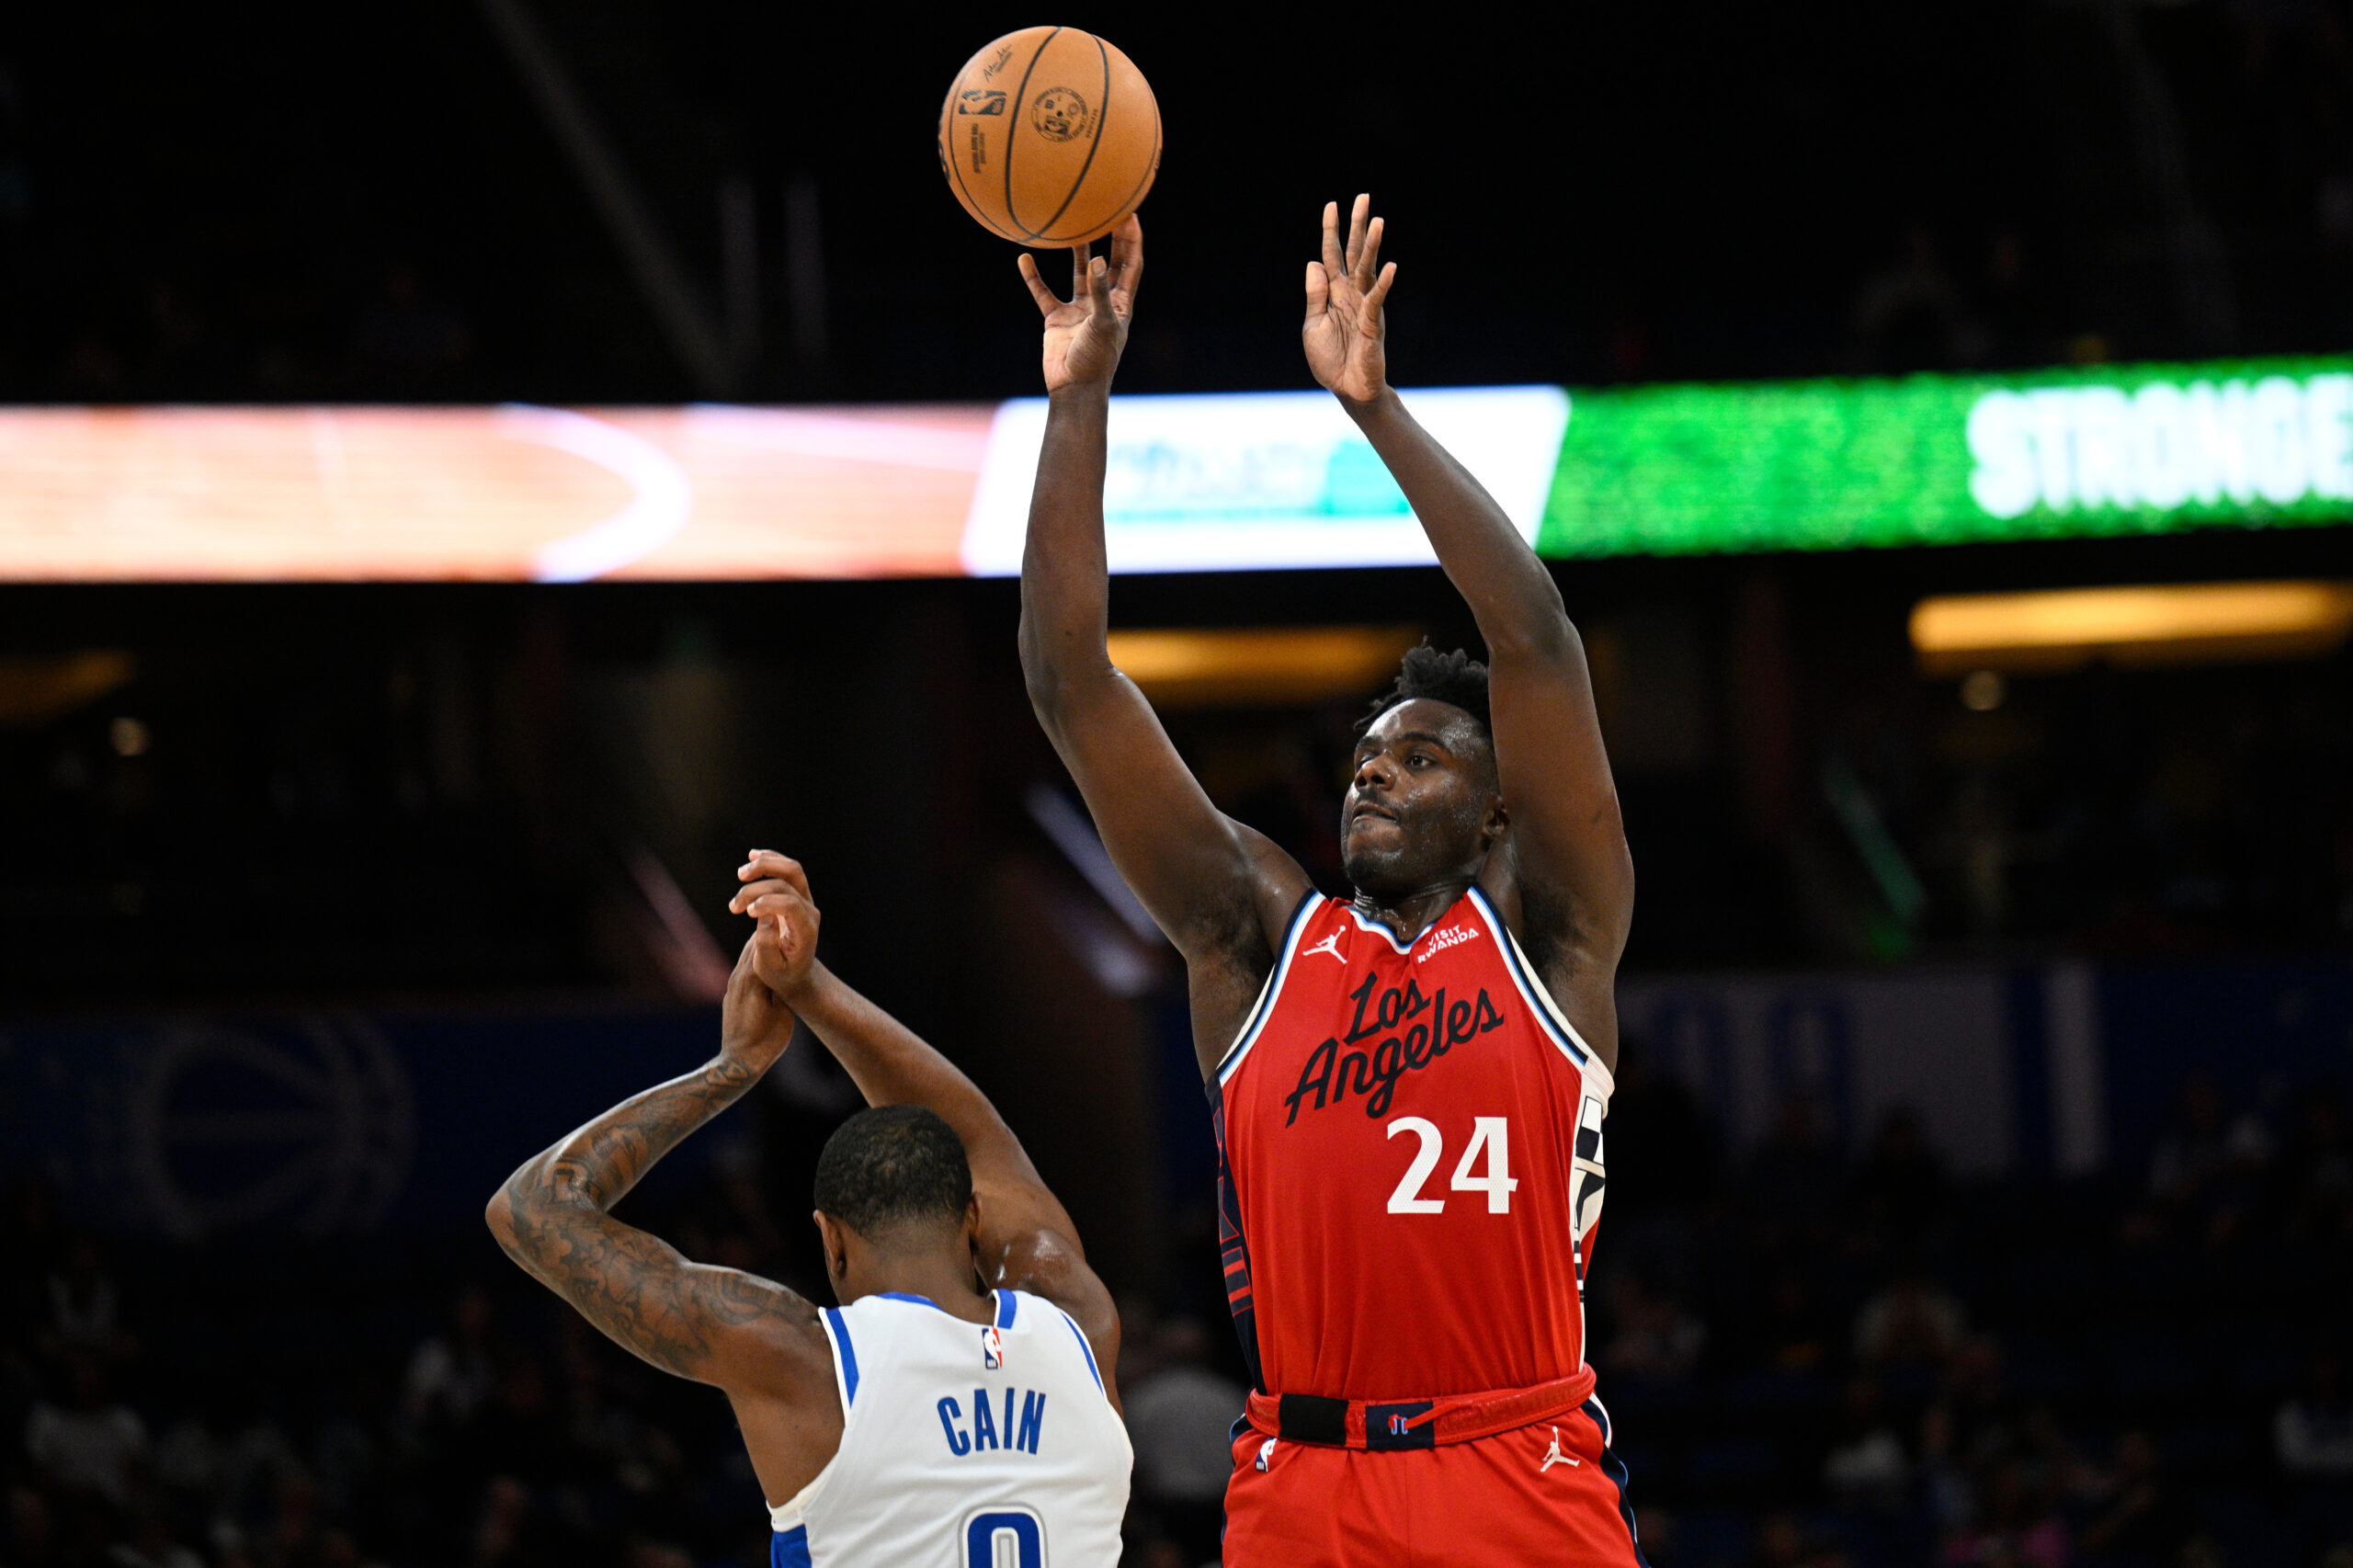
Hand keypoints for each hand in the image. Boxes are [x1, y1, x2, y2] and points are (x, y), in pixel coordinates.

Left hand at [718, 930, 796, 1074]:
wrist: (739, 1061)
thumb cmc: (766, 1040)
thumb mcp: (783, 1012)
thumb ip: (782, 986)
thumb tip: (785, 970)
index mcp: (754, 979)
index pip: (765, 942)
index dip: (778, 929)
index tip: (789, 917)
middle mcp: (739, 977)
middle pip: (754, 943)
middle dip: (769, 930)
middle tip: (786, 919)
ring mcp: (733, 984)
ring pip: (747, 954)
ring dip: (761, 944)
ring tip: (779, 935)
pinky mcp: (731, 993)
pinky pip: (744, 968)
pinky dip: (755, 959)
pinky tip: (767, 961)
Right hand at [728, 850, 820, 999]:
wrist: (795, 971)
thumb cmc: (781, 973)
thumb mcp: (770, 970)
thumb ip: (767, 947)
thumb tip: (765, 918)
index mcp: (806, 929)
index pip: (791, 904)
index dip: (767, 902)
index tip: (747, 913)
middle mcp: (809, 910)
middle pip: (789, 881)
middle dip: (758, 886)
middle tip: (735, 904)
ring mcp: (805, 899)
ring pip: (791, 869)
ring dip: (765, 866)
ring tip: (741, 874)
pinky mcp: (796, 893)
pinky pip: (787, 869)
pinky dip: (771, 859)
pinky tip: (752, 856)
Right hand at [1018, 216, 1142, 393]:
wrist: (1073, 389)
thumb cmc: (1096, 361)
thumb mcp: (1102, 324)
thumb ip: (1100, 292)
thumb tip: (1097, 260)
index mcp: (1121, 304)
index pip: (1131, 264)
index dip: (1132, 240)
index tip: (1130, 213)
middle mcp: (1102, 303)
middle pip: (1108, 262)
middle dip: (1109, 237)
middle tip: (1105, 208)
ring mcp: (1079, 309)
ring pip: (1077, 273)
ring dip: (1075, 250)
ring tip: (1070, 223)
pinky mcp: (1057, 318)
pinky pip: (1044, 293)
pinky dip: (1034, 277)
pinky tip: (1024, 258)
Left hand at [1303, 194, 1396, 406]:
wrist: (1347, 390)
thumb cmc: (1330, 360)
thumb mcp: (1313, 325)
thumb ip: (1315, 295)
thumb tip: (1313, 262)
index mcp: (1334, 293)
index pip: (1332, 255)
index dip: (1331, 231)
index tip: (1332, 204)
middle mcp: (1351, 293)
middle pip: (1355, 253)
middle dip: (1357, 225)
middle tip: (1363, 197)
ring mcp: (1364, 306)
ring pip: (1368, 269)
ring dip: (1373, 246)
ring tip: (1378, 221)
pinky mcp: (1373, 323)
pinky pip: (1378, 299)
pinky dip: (1384, 284)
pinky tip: (1392, 266)